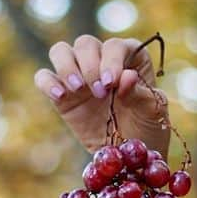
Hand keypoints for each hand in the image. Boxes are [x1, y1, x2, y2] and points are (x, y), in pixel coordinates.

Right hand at [35, 34, 171, 156]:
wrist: (128, 154)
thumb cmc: (146, 127)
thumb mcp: (152, 112)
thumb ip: (141, 94)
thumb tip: (127, 76)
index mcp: (128, 57)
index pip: (114, 45)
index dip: (111, 59)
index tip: (112, 83)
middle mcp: (101, 60)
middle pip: (85, 44)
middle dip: (90, 65)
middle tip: (100, 93)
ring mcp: (79, 76)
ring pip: (60, 51)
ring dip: (67, 66)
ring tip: (78, 89)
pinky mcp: (61, 96)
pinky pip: (44, 77)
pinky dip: (47, 82)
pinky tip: (59, 96)